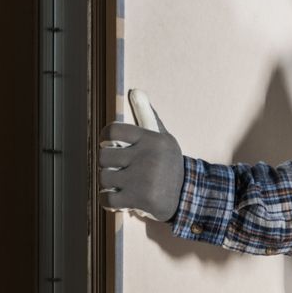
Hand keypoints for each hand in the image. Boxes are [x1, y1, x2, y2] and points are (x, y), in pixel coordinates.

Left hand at [98, 90, 184, 221]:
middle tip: (117, 168)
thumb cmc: (169, 163)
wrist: (188, 194)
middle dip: (107, 164)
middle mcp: (148, 157)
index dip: (104, 137)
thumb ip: (147, 115)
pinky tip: (117, 198)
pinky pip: (107, 199)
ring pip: (104, 178)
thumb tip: (136, 91)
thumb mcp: (163, 138)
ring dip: (109, 183)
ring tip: (122, 184)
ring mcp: (143, 179)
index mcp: (152, 139)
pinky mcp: (140, 199)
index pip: (113, 130)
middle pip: (103, 156)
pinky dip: (108, 201)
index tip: (107, 143)